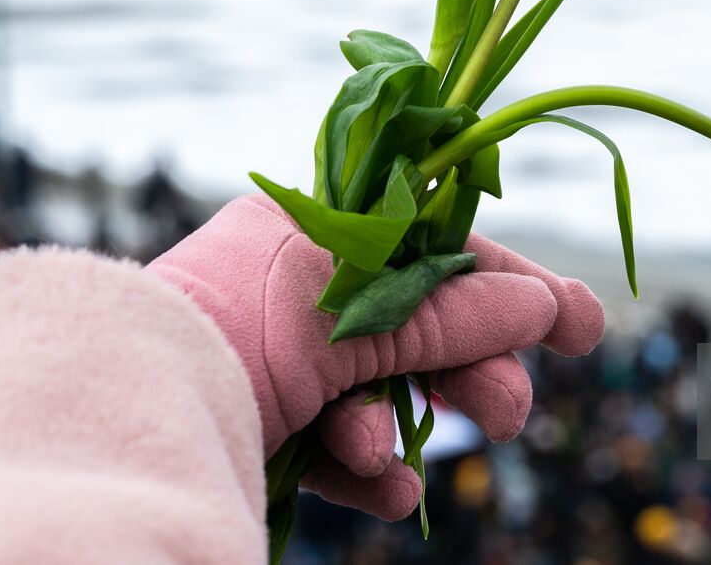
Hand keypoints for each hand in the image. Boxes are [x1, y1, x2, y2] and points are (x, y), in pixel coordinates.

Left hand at [147, 194, 603, 519]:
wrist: (129, 399)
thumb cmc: (243, 325)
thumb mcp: (362, 312)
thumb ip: (454, 313)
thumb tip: (541, 310)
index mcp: (325, 227)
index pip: (444, 247)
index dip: (514, 285)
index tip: (581, 327)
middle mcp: (306, 285)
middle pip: (423, 325)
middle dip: (472, 370)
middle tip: (510, 412)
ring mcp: (285, 355)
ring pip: (386, 387)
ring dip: (409, 421)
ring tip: (410, 455)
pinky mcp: (266, 417)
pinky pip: (338, 438)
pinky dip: (365, 461)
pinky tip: (378, 483)